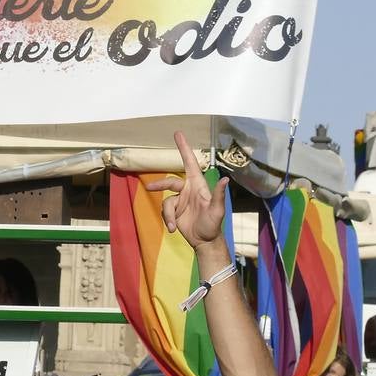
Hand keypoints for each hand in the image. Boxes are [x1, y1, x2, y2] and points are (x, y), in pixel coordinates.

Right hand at [147, 131, 230, 249]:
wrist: (205, 241)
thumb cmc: (213, 225)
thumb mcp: (217, 211)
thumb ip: (219, 195)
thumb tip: (226, 180)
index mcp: (198, 185)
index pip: (190, 163)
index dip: (184, 148)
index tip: (178, 134)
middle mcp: (188, 190)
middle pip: (170, 181)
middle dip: (160, 183)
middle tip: (150, 187)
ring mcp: (180, 200)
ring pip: (166, 200)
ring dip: (168, 214)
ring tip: (173, 226)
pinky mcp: (174, 211)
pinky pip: (165, 210)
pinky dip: (168, 219)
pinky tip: (173, 229)